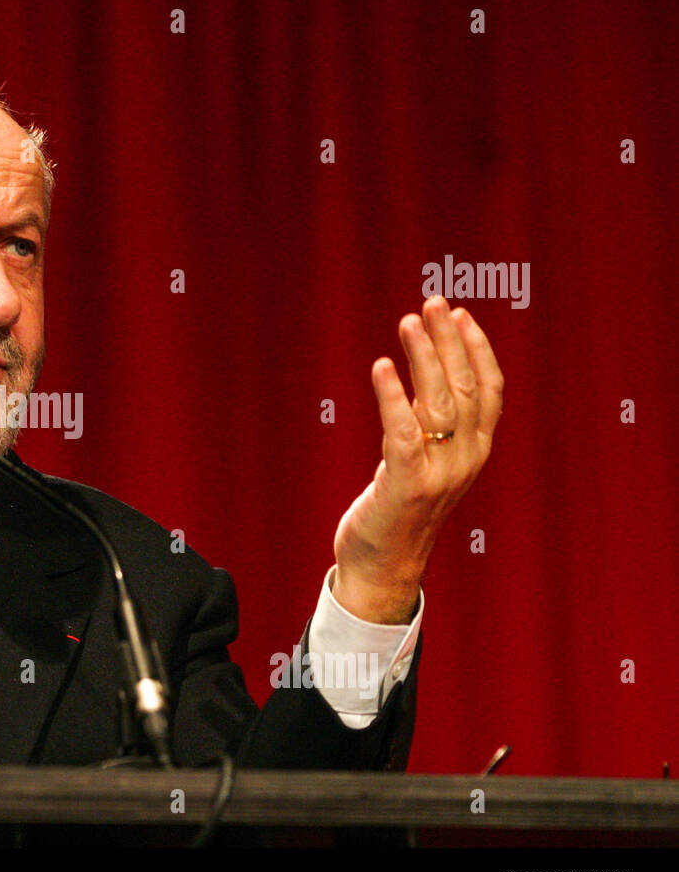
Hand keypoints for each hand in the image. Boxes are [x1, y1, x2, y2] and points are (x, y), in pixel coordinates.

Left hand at [331, 295, 503, 623]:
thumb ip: (431, 427)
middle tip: (431, 304)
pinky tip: (381, 367)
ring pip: (440, 403)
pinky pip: (403, 432)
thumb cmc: (398, 511)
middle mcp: (466, 460)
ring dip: (424, 358)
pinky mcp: (407, 486)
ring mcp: (440, 474)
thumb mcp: (424, 462)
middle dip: (448, 341)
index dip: (478, 350)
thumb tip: (425, 377)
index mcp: (475, 451)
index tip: (460, 315)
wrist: (383, 567)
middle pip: (466, 388)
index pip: (490, 391)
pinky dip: (393, 397)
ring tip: (409, 323)